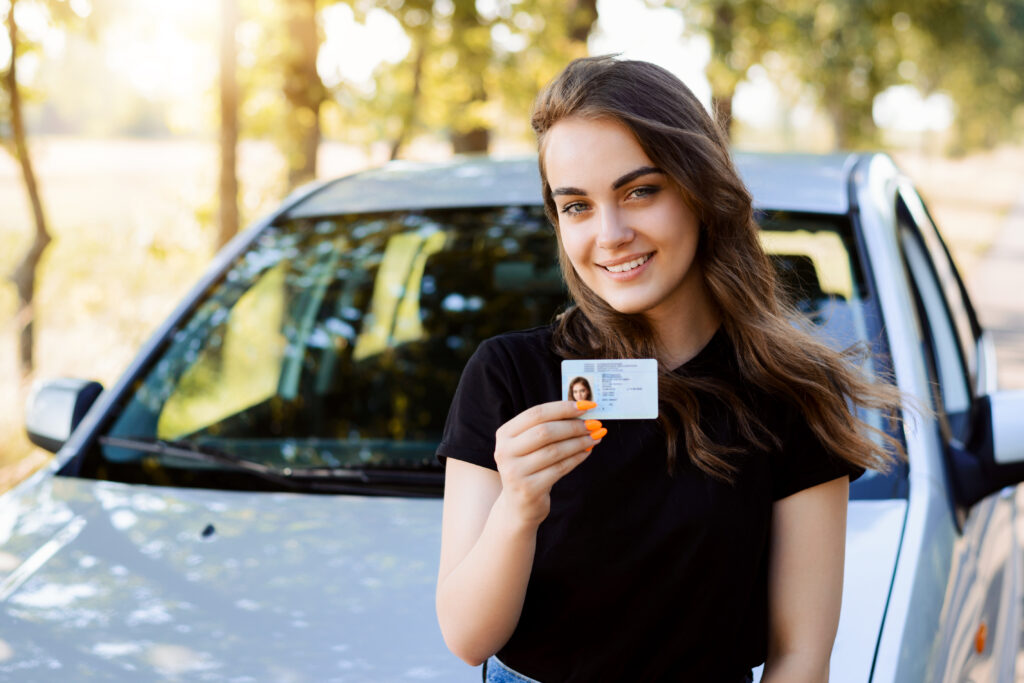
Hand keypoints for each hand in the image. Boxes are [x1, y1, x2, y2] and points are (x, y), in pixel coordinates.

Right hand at [493, 400, 606, 527]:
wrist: (519, 507)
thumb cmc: (530, 468)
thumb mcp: (530, 445)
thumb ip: (548, 427)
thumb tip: (582, 411)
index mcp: (504, 434)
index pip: (536, 414)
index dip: (563, 408)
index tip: (587, 405)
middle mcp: (505, 452)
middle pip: (545, 431)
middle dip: (574, 426)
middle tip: (595, 423)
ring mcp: (515, 472)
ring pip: (554, 450)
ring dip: (579, 442)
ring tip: (596, 436)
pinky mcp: (528, 489)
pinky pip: (560, 468)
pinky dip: (577, 458)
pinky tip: (587, 451)